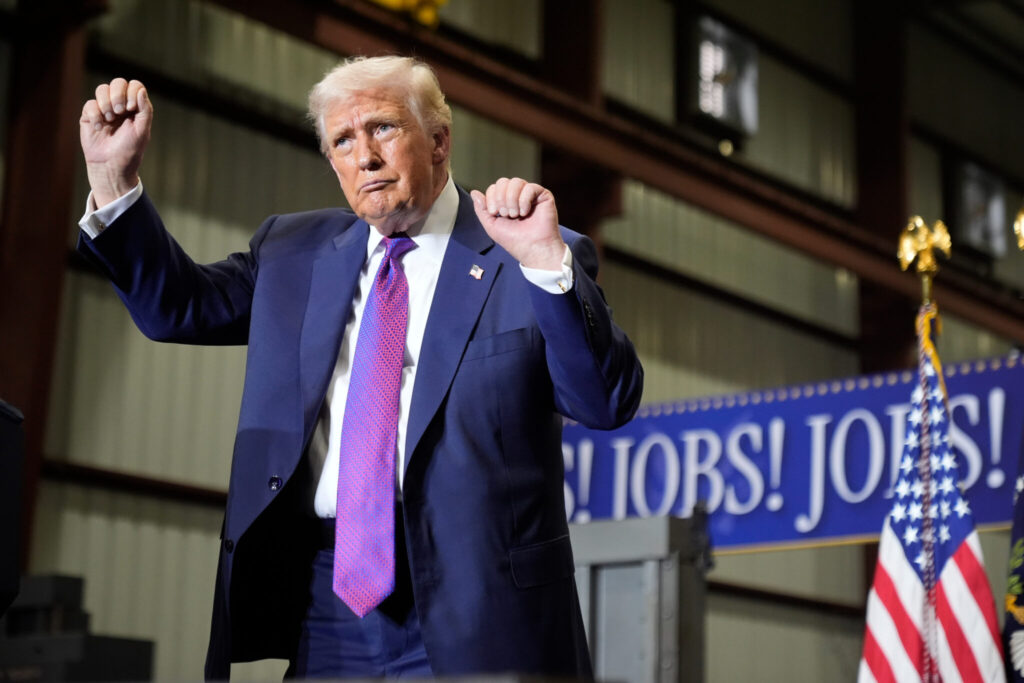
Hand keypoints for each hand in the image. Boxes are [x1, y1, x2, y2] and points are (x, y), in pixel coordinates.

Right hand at [80, 78, 152, 207]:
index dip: (132, 92)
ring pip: (102, 89)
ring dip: (106, 103)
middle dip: (118, 95)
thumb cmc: (130, 150)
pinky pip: (90, 103)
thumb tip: (140, 90)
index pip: (134, 85)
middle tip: (120, 111)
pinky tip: (99, 127)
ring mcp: (104, 109)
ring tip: (109, 119)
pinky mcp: (90, 115)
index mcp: (135, 108)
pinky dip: (95, 114)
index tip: (131, 108)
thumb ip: (145, 110)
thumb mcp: (142, 130)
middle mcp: (120, 106)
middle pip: (118, 82)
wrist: (111, 165)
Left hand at [471, 178, 565, 269]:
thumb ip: (481, 209)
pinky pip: (530, 187)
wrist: (532, 248)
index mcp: (506, 202)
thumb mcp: (491, 225)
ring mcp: (530, 195)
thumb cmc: (514, 240)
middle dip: (501, 198)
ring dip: (512, 199)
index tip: (495, 213)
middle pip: (503, 182)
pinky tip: (525, 213)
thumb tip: (474, 192)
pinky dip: (524, 200)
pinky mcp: (543, 196)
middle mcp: (518, 196)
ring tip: (516, 215)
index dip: (491, 197)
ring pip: (516, 182)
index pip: (494, 187)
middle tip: (506, 215)